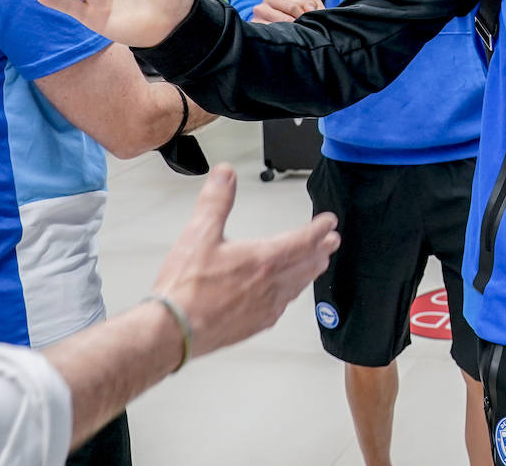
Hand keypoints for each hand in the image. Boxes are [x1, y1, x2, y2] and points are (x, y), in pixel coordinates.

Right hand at [152, 164, 339, 358]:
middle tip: (332, 241)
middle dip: (322, 249)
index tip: (329, 222)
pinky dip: (293, 292)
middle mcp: (271, 284)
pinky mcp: (256, 323)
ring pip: (299, 284)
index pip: (304, 240)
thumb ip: (216, 201)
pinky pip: (285, 305)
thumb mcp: (199, 234)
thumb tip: (225, 175)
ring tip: (318, 263)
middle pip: (307, 263)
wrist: (173, 330)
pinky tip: (289, 294)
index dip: (319, 229)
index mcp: (263, 260)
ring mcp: (266, 306)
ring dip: (311, 270)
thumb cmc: (186, 288)